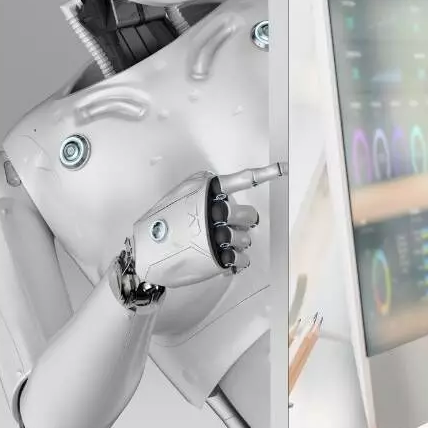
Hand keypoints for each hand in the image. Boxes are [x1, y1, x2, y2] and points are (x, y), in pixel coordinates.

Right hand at [128, 163, 283, 287]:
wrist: (144, 252)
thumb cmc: (163, 222)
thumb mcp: (179, 195)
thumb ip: (204, 190)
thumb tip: (226, 192)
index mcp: (203, 192)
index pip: (237, 180)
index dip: (262, 173)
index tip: (282, 168)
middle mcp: (211, 212)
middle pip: (248, 214)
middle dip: (245, 220)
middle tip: (233, 224)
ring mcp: (213, 236)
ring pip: (245, 238)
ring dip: (239, 241)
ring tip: (221, 242)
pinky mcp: (215, 258)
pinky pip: (241, 258)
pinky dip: (238, 259)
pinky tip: (227, 256)